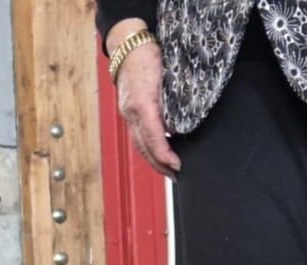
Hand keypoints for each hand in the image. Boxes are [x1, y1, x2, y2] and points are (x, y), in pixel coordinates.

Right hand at [108, 20, 179, 178]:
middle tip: (175, 175)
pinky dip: (148, 147)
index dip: (165, 156)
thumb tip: (178, 128)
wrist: (128, 48)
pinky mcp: (128, 112)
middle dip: (159, 164)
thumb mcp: (167, 80)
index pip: (154, 139)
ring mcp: (127, 114)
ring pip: (139, 144)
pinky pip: (137, 135)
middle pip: (144, 147)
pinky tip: (157, 151)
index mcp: (142, 105)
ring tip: (167, 169)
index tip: (177, 165)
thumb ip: (172, 105)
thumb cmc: (149, 58)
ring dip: (153, 159)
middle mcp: (131, 113)